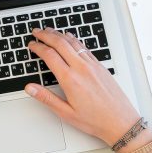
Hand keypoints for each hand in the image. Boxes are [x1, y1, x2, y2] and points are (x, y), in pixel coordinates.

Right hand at [25, 28, 151, 152]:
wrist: (120, 122)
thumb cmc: (95, 120)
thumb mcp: (66, 113)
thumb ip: (46, 98)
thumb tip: (30, 88)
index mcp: (71, 79)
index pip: (50, 55)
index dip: (38, 47)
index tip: (31, 45)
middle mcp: (82, 68)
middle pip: (60, 43)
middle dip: (46, 35)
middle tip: (37, 31)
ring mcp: (92, 65)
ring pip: (73, 42)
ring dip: (59, 34)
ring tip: (49, 30)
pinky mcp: (100, 66)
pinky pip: (84, 47)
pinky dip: (74, 39)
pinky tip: (70, 37)